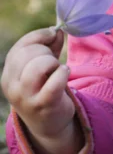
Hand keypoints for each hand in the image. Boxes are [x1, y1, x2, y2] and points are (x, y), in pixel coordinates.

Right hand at [1, 28, 82, 153]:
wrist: (48, 123)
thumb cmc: (45, 88)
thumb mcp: (42, 66)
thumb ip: (49, 46)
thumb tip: (58, 30)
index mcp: (8, 74)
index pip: (21, 46)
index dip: (40, 36)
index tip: (53, 34)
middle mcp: (12, 86)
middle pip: (28, 53)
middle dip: (46, 51)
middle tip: (53, 62)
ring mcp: (25, 97)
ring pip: (39, 66)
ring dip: (53, 63)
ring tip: (57, 70)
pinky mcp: (42, 105)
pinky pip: (54, 82)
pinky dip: (63, 73)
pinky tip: (64, 75)